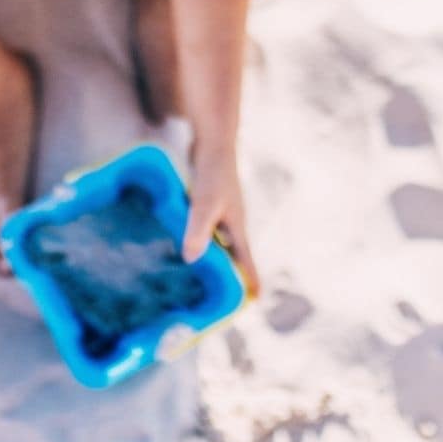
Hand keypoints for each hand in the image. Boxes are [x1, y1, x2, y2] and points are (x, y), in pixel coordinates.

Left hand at [183, 150, 261, 296]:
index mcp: (237, 227)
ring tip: (204, 276)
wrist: (213, 140)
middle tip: (226, 297)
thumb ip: (198, 230)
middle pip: (236, 255)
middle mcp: (233, 222)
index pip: (246, 261)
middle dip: (233, 275)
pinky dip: (203, 240)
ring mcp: (223, 212)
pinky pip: (209, 229)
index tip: (255, 301)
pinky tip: (187, 242)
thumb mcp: (204, 204)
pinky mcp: (210, 202)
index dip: (251, 280)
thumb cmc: (212, 173)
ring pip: (222, 242)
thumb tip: (191, 259)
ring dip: (217, 258)